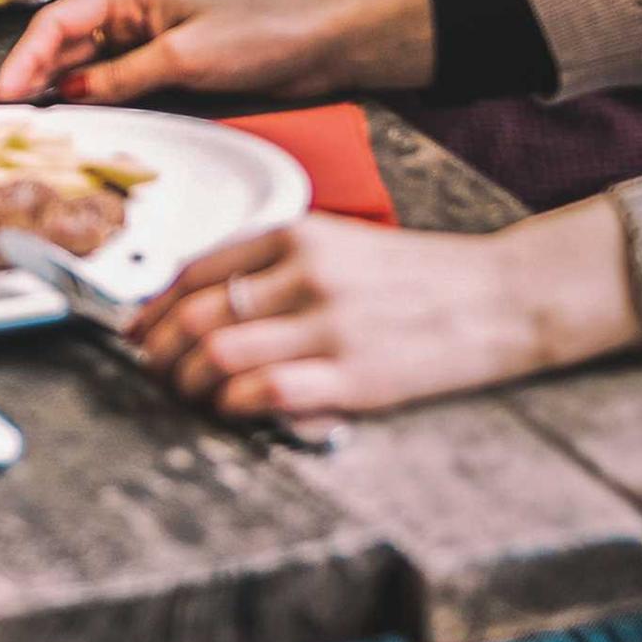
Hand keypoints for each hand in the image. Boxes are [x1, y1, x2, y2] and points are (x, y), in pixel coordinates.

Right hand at [0, 0, 432, 107]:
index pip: (57, 23)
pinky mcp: (162, 63)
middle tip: (2, 118)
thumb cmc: (263, 31)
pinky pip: (111, 81)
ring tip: (28, 124)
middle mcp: (128, 11)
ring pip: (82, 65)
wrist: (322, 43)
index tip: (2, 95)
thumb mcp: (186, 56)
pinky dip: (88, 98)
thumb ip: (123, 75)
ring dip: (55, 90)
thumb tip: (70, 92)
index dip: (23, 59)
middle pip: (62, 44)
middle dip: (30, 77)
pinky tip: (74, 118)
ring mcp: (144, 38)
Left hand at [128, 215, 587, 420]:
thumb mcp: (340, 246)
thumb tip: (200, 301)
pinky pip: (263, 390)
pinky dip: (233, 403)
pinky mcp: (355, 376)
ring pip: (217, 353)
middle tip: (155, 370)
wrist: (503, 297)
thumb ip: (275, 266)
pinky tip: (233, 407)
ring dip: (188, 382)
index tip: (139, 330)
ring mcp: (330, 325)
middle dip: (159, 351)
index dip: (153, 307)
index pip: (193, 269)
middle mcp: (306, 273)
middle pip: (194, 314)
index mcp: (297, 234)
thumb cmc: (419, 277)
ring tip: (191, 394)